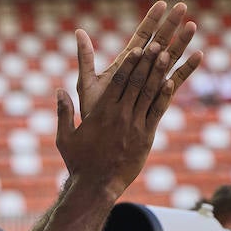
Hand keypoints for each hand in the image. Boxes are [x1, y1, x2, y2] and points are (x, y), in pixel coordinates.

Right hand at [54, 36, 200, 196]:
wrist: (96, 186)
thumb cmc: (78, 162)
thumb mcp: (65, 137)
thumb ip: (63, 112)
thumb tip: (59, 91)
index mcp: (101, 112)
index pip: (118, 82)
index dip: (129, 64)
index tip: (137, 49)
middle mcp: (120, 115)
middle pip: (136, 83)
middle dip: (147, 62)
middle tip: (158, 44)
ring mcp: (134, 126)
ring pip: (148, 94)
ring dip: (158, 73)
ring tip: (167, 56)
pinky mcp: (146, 138)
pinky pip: (157, 113)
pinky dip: (164, 97)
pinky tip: (171, 83)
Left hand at [75, 1, 199, 119]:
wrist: (101, 138)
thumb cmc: (93, 110)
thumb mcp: (87, 82)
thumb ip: (85, 58)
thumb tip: (78, 31)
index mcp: (125, 64)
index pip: (141, 36)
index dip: (151, 20)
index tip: (162, 3)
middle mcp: (142, 70)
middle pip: (159, 42)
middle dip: (170, 24)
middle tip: (183, 6)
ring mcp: (152, 83)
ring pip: (170, 58)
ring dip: (182, 42)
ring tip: (193, 26)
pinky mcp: (160, 98)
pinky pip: (176, 82)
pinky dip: (187, 69)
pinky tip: (199, 56)